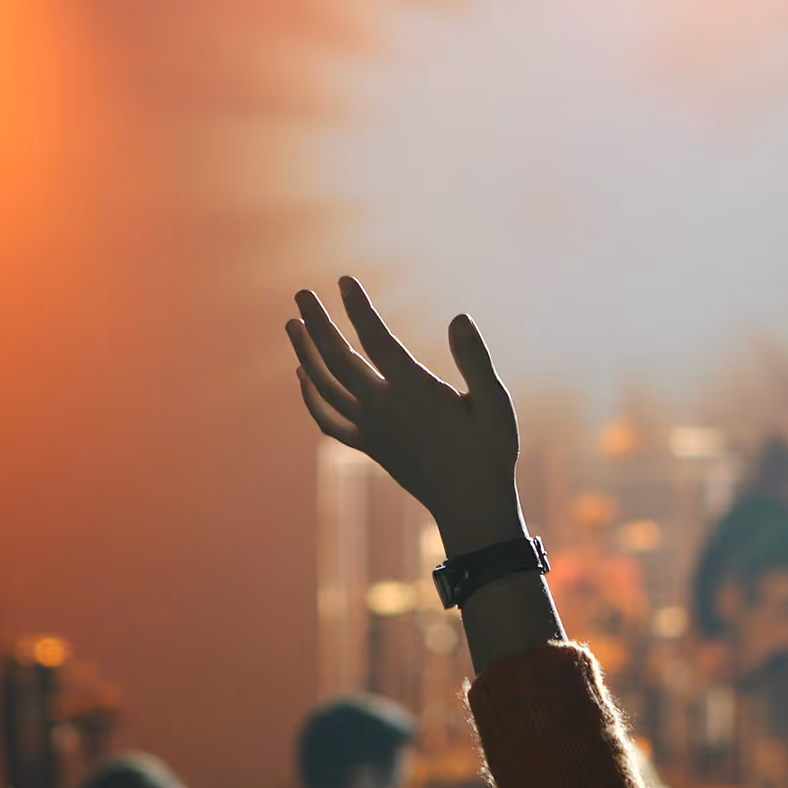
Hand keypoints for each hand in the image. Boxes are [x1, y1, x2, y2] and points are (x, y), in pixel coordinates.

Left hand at [287, 277, 525, 556]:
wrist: (470, 506)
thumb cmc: (489, 452)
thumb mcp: (496, 404)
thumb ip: (476, 360)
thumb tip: (459, 318)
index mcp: (415, 392)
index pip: (377, 341)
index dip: (359, 309)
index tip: (344, 281)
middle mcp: (384, 409)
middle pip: (337, 360)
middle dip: (317, 324)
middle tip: (300, 294)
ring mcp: (371, 429)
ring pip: (324, 387)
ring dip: (304, 354)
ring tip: (292, 325)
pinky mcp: (368, 446)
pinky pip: (328, 420)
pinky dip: (310, 398)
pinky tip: (301, 376)